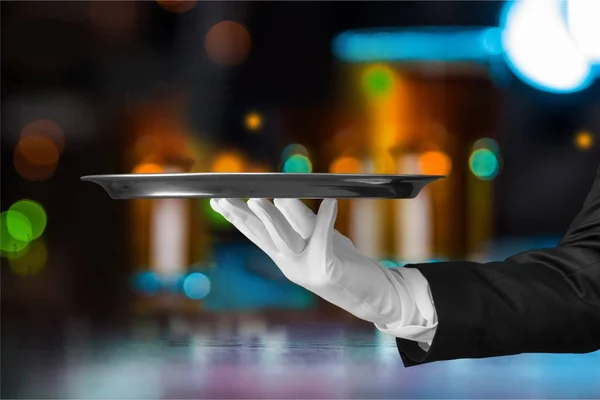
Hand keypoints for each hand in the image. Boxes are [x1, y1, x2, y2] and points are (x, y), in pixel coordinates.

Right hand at [210, 198, 415, 325]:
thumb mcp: (317, 238)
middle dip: (244, 217)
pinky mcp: (328, 270)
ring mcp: (307, 269)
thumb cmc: (343, 261)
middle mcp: (290, 264)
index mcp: (284, 256)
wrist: (373, 295)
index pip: (255, 233)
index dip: (236, 217)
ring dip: (272, 218)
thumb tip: (284, 194)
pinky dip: (326, 219)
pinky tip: (330, 202)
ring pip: (286, 239)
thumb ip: (300, 219)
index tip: (218, 200)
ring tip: (259, 199)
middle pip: (264, 236)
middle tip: (226, 199)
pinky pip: (325, 239)